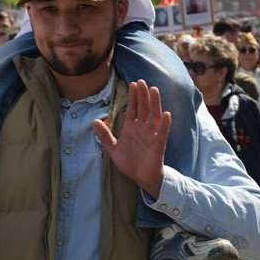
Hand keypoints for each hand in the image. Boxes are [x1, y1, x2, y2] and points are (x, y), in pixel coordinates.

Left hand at [92, 80, 171, 198]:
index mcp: (131, 128)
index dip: (133, 96)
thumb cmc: (130, 163)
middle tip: (142, 81)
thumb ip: (105, 135)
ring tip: (154, 90)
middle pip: (144, 108)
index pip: (133, 108)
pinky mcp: (158, 145)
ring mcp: (151, 135)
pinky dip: (164, 124)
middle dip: (143, 95)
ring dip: (155, 103)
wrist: (141, 178)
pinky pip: (162, 133)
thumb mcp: (113, 149)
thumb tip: (94, 121)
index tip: (133, 83)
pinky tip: (166, 114)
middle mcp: (142, 128)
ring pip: (154, 116)